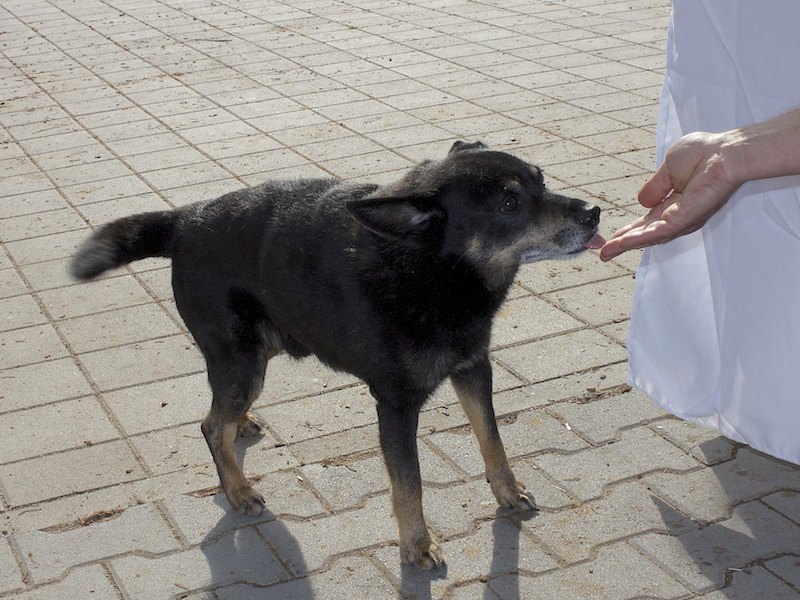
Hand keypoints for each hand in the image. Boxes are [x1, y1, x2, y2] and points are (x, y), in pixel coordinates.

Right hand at [599, 132, 741, 260]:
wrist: (726, 152)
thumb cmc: (707, 154)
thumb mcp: (669, 168)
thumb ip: (655, 186)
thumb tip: (641, 200)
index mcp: (673, 204)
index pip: (646, 222)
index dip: (628, 230)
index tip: (612, 239)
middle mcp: (677, 216)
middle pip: (644, 234)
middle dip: (623, 244)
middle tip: (604, 253)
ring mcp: (682, 219)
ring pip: (649, 237)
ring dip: (626, 244)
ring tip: (607, 251)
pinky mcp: (685, 219)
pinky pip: (658, 232)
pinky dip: (639, 238)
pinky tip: (623, 242)